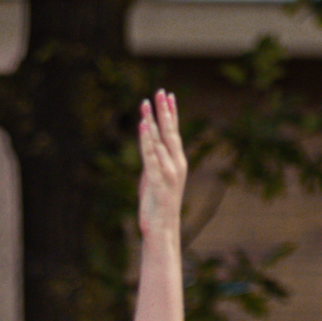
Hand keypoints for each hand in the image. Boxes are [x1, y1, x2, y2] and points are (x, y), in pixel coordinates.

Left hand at [137, 87, 185, 243]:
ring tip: (146, 103)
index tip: (168, 95)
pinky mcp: (157, 181)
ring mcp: (168, 172)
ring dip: (152, 121)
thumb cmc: (157, 205)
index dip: (171, 113)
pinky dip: (146, 140)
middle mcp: (176, 164)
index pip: (174, 133)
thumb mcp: (155, 178)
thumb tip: (149, 148)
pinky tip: (144, 125)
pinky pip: (150, 156)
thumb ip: (153, 162)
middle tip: (160, 91)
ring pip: (159, 141)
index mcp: (177, 162)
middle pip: (169, 132)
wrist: (162, 229)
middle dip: (164, 111)